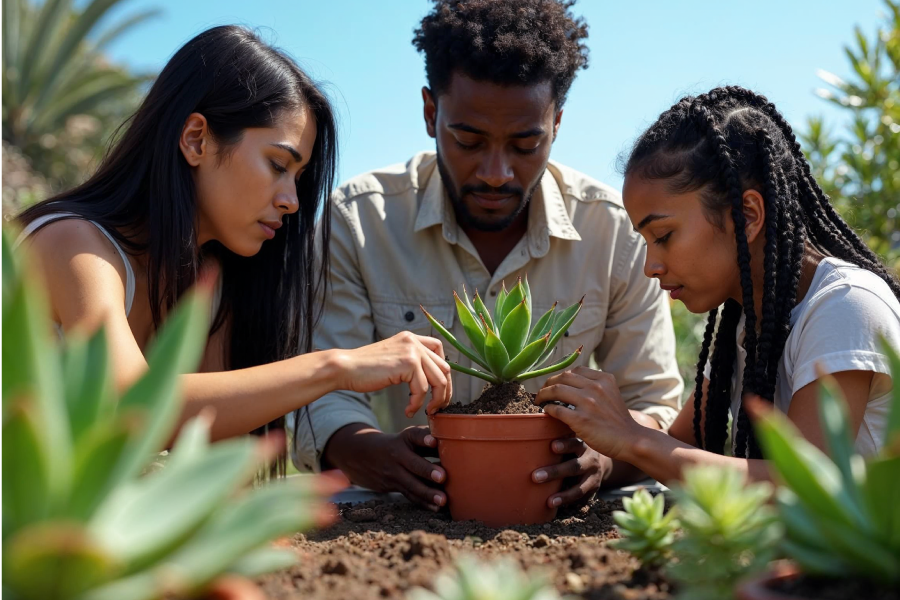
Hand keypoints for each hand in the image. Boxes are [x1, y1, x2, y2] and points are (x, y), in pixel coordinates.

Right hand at [323, 424, 446, 510]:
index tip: (433, 441)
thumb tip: (457, 443)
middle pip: (413, 463)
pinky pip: (409, 495)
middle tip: (443, 477)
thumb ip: (429, 439)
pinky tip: (436, 507)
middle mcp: (398, 454)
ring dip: (427, 493)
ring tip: (443, 500)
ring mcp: (393, 472)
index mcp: (405, 438)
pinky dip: (422, 502)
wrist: (361, 454)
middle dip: (427, 471)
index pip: (414, 435)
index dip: (423, 438)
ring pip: (411, 483)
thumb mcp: (408, 436)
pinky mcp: (392, 486)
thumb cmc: (398, 444)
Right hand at [334, 332, 451, 417]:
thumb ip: (410, 362)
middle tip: (437, 407)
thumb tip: (431, 378)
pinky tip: (408, 410)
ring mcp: (412, 350)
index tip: (438, 390)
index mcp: (411, 338)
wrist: (346, 368)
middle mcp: (414, 341)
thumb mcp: (392, 359)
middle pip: (444, 367)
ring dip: (436, 400)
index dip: (443, 372)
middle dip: (445, 390)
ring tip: (427, 412)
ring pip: (439, 380)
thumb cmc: (365, 369)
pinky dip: (417, 404)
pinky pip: (422, 389)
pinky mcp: (408, 363)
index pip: (439, 350)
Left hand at [532, 437, 610, 507]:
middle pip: (574, 467)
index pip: (574, 443)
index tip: (552, 446)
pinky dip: (569, 503)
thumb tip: (525, 445)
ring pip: (580, 488)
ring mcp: (594, 477)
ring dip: (564, 495)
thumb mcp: (570, 443)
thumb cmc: (574, 450)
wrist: (599, 462)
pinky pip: (581, 499)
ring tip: (550, 502)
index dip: (564, 445)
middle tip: (535, 477)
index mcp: (581, 445)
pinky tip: (557, 506)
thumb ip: (555, 443)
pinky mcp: (593, 490)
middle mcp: (590, 460)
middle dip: (555, 472)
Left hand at [534, 366, 643, 459]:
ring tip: (540, 400)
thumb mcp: (612, 394)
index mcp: (604, 379)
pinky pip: (556, 409)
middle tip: (542, 391)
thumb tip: (574, 381)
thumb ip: (597, 386)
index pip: (576, 370)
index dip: (562, 376)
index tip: (555, 383)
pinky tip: (546, 412)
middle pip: (563, 377)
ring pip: (556, 390)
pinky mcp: (580, 419)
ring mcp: (588, 402)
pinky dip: (547, 409)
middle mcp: (596, 387)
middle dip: (549, 383)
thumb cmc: (619, 421)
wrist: (630, 440)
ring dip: (543, 394)